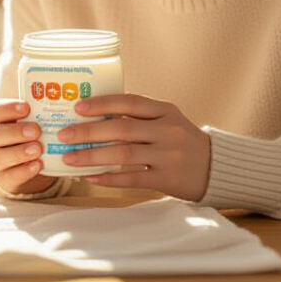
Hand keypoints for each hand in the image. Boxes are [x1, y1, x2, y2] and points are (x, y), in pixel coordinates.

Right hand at [0, 100, 56, 195]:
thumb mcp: (34, 124)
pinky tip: (38, 165)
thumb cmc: (33, 139)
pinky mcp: (4, 180)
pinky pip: (10, 176)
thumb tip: (63, 98)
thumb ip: (41, 115)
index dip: (7, 108)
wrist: (30, 169)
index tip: (26, 107)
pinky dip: (24, 171)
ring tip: (38, 149)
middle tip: (36, 130)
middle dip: (15, 132)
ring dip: (19, 152)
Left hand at [57, 94, 210, 200]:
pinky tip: (90, 178)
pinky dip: (109, 178)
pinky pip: (133, 179)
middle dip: (88, 132)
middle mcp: (167, 131)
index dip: (102, 104)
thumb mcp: (167, 120)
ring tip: (69, 158)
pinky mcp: (168, 179)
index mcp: (165, 111)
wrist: (217, 167)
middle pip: (121, 129)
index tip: (77, 107)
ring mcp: (169, 156)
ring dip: (92, 156)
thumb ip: (139, 116)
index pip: (129, 102)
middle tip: (64, 135)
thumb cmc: (182, 141)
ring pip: (123, 154)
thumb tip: (94, 115)